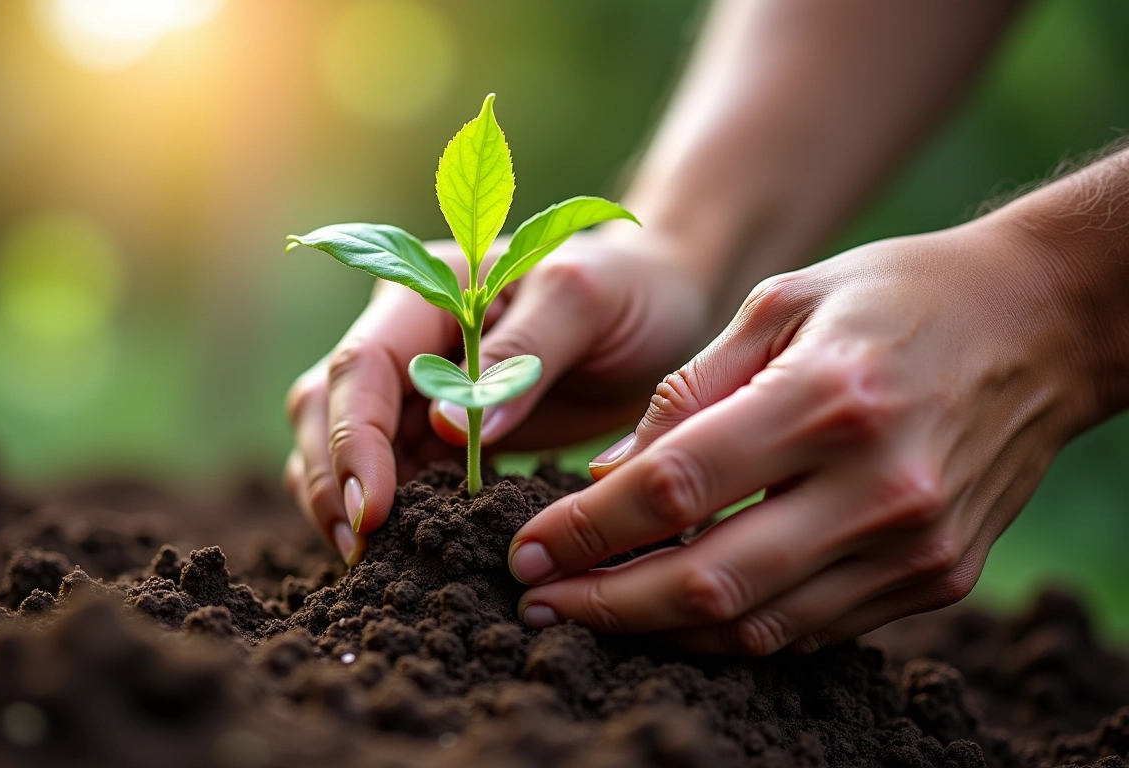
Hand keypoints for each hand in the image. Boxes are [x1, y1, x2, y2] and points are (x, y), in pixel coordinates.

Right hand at [285, 229, 708, 562]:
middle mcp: (405, 336)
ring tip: (366, 561)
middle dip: (331, 476)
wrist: (657, 304)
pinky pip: (385, 471)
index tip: (374, 510)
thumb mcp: (583, 302)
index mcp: (427, 290)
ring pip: (338, 441)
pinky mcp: (435, 432)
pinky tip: (398, 550)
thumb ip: (518, 355)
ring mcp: (414, 385)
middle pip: (327, 403)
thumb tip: (443, 429)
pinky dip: (378, 509)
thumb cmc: (626, 289)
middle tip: (358, 549)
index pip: (362, 364)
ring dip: (338, 498)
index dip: (354, 439)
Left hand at [508, 219, 1099, 653]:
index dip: (585, 530)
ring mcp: (914, 544)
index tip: (525, 549)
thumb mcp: (781, 303)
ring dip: (657, 630)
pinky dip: (730, 631)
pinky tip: (674, 614)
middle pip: (707, 579)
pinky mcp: (936, 577)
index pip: (674, 489)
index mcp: (827, 397)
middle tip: (536, 602)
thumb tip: (608, 475)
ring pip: (755, 624)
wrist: (1039, 324)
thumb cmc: (894, 297)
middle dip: (603, 603)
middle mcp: (877, 485)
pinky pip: (809, 628)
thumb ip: (689, 392)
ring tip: (588, 616)